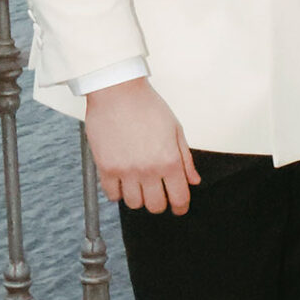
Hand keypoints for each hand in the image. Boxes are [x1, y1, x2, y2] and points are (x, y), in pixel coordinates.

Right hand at [86, 79, 197, 214]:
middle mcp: (148, 169)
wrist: (118, 91)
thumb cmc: (147, 106)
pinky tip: (122, 181)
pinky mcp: (105, 167)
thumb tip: (193, 180)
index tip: (179, 207)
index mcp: (169, 161)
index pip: (179, 198)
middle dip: (160, 203)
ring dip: (138, 197)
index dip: (181, 207)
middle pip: (155, 206)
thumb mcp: (175, 130)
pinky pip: (112, 194)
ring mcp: (125, 170)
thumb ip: (185, 159)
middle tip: (158, 193)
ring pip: (133, 204)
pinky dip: (118, 192)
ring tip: (138, 183)